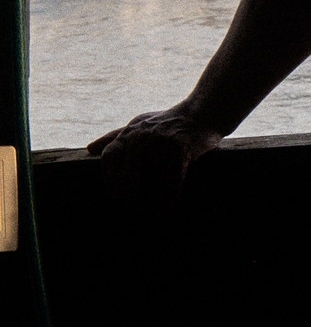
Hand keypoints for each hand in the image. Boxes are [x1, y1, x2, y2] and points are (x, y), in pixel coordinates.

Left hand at [86, 106, 222, 209]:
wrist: (204, 112)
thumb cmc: (170, 121)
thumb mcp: (140, 124)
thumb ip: (115, 136)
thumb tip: (90, 149)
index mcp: (130, 132)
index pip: (109, 158)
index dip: (110, 180)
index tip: (116, 195)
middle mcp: (143, 137)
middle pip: (128, 176)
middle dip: (131, 197)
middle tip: (137, 210)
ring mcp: (162, 143)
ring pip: (150, 181)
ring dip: (151, 202)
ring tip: (153, 214)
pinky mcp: (181, 149)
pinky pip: (171, 180)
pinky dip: (169, 197)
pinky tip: (169, 208)